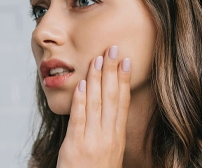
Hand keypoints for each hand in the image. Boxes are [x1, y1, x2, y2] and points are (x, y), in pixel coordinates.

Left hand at [57, 45, 131, 167]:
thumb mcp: (109, 152)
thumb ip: (108, 132)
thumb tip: (108, 110)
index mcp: (117, 137)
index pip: (122, 102)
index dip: (124, 80)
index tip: (126, 61)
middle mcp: (108, 137)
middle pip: (111, 97)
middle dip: (112, 71)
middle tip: (113, 48)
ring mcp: (92, 141)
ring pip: (95, 103)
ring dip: (96, 78)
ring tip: (97, 59)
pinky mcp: (75, 146)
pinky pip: (79, 119)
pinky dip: (80, 100)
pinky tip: (81, 84)